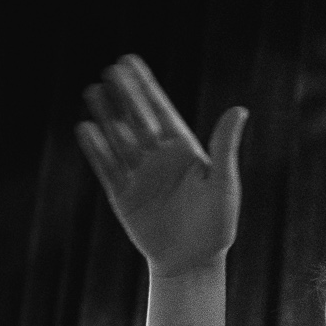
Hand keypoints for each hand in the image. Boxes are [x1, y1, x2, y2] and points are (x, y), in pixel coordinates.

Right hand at [75, 55, 247, 275]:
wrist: (193, 263)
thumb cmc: (217, 225)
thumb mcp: (224, 184)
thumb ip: (225, 146)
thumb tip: (239, 110)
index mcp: (183, 150)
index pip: (160, 110)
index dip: (145, 87)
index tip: (131, 62)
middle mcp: (158, 158)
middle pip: (137, 120)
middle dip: (124, 96)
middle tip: (110, 70)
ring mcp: (139, 176)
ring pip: (119, 139)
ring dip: (107, 117)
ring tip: (93, 92)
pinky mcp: (124, 196)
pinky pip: (108, 168)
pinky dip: (97, 150)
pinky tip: (86, 129)